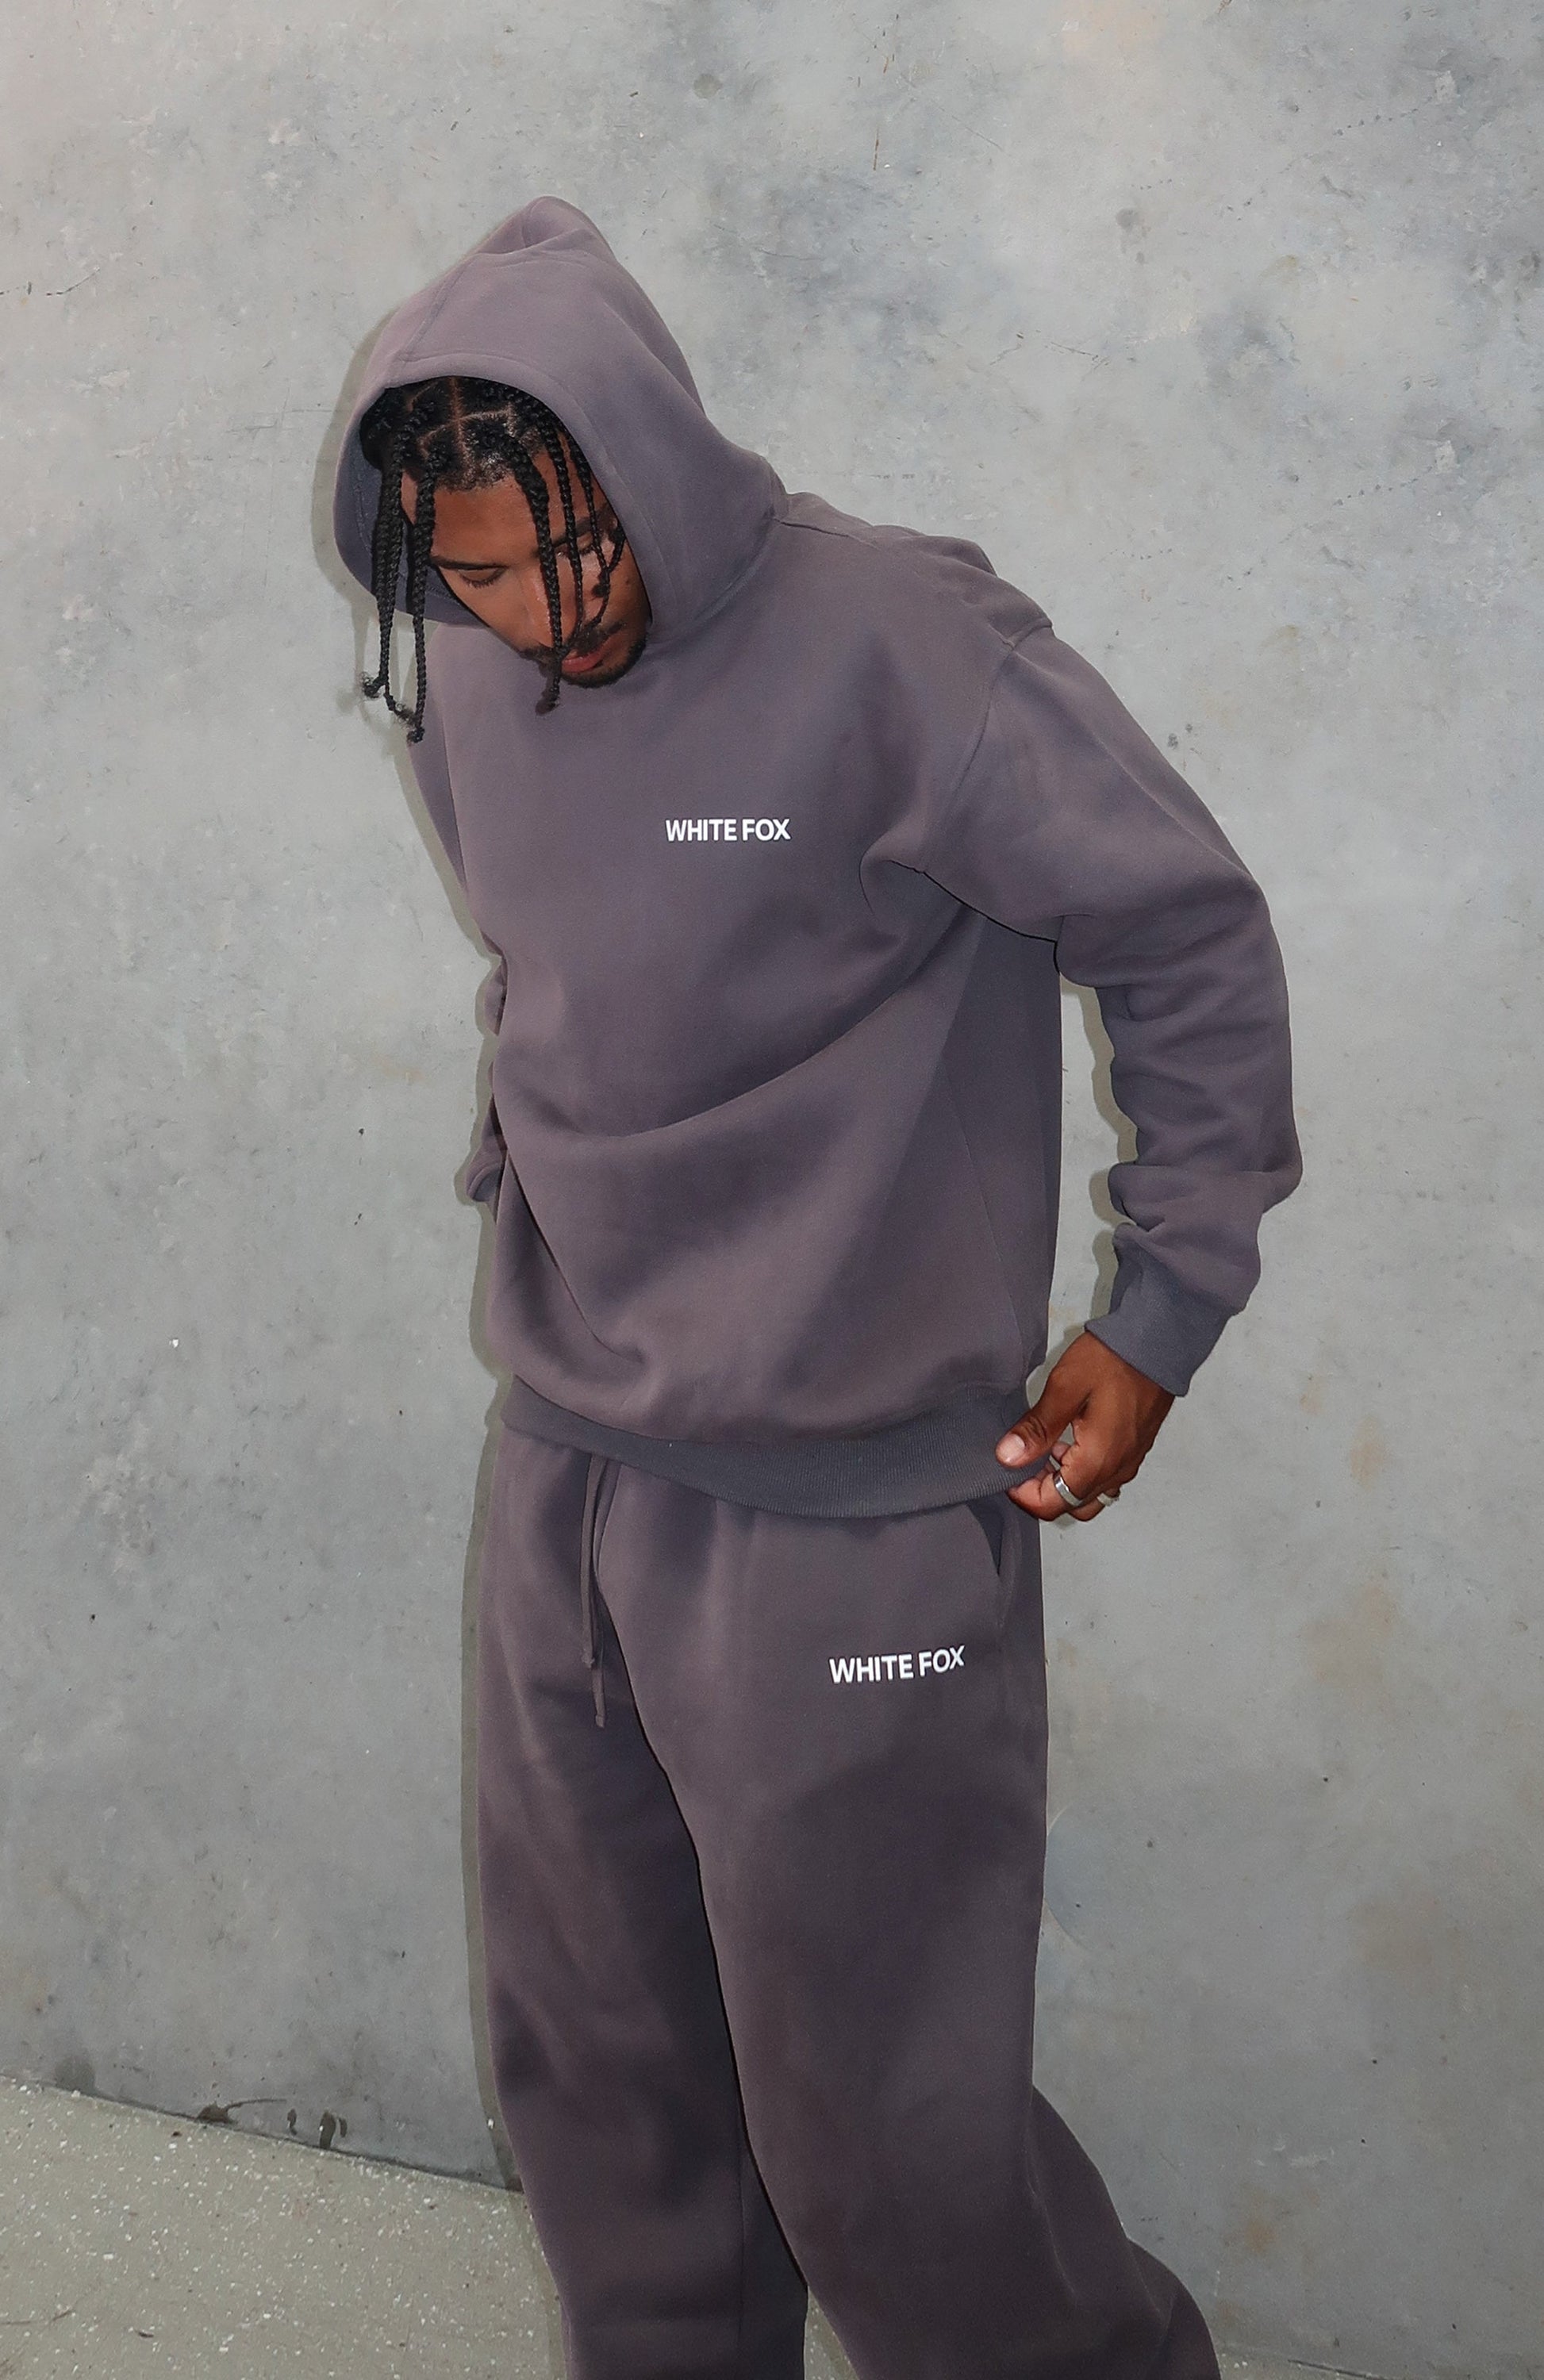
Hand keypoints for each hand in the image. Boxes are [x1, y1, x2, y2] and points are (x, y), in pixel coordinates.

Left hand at [994, 1333, 1173, 1519]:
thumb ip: (1036, 1428)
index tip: (1008, 1468)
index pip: (1052, 1504)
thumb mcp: (1065, 1388)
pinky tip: (1070, 1441)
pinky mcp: (1135, 1451)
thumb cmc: (1113, 1360)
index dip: (1023, 1494)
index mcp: (1097, 1461)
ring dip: (1063, 1483)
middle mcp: (1117, 1470)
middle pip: (1071, 1505)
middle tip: (1024, 1459)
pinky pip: (1105, 1479)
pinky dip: (1082, 1473)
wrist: (1159, 1341)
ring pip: (1090, 1495)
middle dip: (1041, 1491)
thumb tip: (1007, 1457)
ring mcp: (1130, 1463)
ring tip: (1046, 1447)